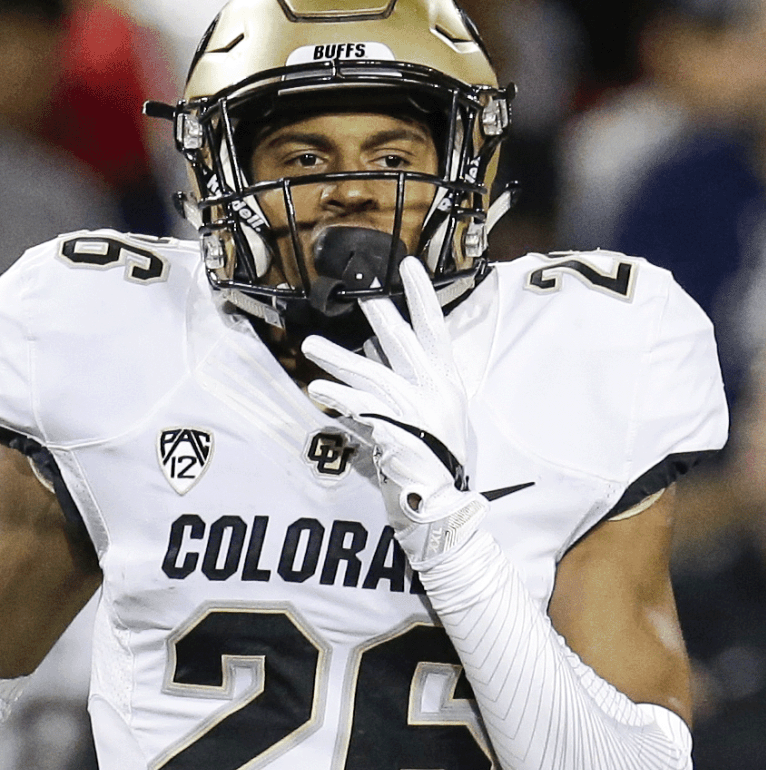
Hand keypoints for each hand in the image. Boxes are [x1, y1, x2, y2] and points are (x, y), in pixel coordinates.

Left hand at [302, 257, 487, 567]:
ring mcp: (414, 413)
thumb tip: (389, 357)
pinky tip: (317, 390)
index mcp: (449, 384)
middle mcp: (434, 393)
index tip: (408, 265)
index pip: (437, 331)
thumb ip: (423, 387)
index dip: (422, 298)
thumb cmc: (442, 462)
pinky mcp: (393, 435)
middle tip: (354, 288)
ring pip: (370, 375)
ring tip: (311, 346)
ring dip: (338, 359)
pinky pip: (359, 411)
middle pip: (400, 343)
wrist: (445, 504)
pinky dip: (338, 398)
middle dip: (377, 312)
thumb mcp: (445, 417)